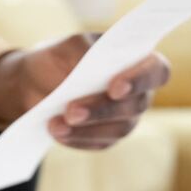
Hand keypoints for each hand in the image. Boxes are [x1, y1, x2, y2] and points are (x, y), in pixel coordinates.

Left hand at [0, 33, 170, 149]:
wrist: (35, 85)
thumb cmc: (58, 60)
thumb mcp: (64, 48)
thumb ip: (81, 52)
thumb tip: (91, 67)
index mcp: (137, 61)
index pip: (156, 71)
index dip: (140, 80)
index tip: (114, 87)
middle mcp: (138, 93)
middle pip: (135, 105)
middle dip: (102, 109)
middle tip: (71, 111)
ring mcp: (125, 119)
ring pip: (118, 129)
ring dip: (86, 129)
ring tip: (56, 125)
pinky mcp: (107, 138)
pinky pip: (99, 143)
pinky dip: (77, 138)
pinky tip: (57, 132)